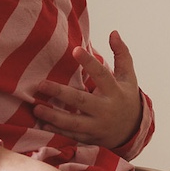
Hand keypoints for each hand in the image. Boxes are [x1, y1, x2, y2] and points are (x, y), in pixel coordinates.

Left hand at [33, 31, 142, 149]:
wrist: (132, 131)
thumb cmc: (125, 98)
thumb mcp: (128, 77)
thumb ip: (122, 55)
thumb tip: (114, 32)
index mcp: (115, 92)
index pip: (102, 75)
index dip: (90, 63)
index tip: (75, 50)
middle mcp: (106, 110)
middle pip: (82, 100)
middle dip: (61, 93)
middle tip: (41, 84)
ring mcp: (97, 126)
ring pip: (73, 122)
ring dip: (54, 116)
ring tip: (36, 108)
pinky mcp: (90, 138)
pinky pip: (71, 135)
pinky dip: (57, 130)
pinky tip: (43, 124)